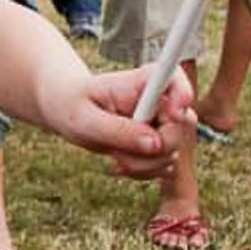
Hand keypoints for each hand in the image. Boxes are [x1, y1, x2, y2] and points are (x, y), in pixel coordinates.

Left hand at [38, 65, 194, 179]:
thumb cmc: (72, 105)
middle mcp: (158, 99)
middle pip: (180, 126)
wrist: (67, 112)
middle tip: (118, 153)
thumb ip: (119, 130)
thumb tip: (155, 144)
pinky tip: (120, 163)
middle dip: (153, 149)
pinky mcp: (159, 143)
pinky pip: (164, 166)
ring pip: (172, 152)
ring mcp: (161, 122)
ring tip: (113, 154)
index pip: (174, 78)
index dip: (183, 94)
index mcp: (142, 81)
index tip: (174, 113)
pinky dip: (142, 172)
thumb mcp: (85, 119)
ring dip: (142, 164)